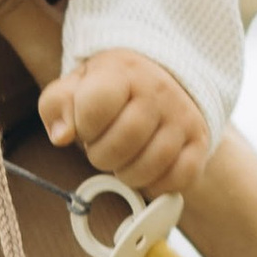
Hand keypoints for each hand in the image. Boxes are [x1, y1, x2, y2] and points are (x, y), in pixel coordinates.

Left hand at [38, 47, 208, 195]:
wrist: (158, 81)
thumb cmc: (108, 90)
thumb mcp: (75, 86)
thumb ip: (57, 105)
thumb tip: (61, 136)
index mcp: (122, 71)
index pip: (96, 107)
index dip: (84, 127)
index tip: (87, 125)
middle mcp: (158, 91)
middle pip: (123, 143)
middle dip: (102, 156)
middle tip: (103, 148)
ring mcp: (182, 118)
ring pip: (151, 166)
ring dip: (127, 174)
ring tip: (123, 160)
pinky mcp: (199, 143)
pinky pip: (179, 179)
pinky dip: (156, 185)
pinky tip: (145, 171)